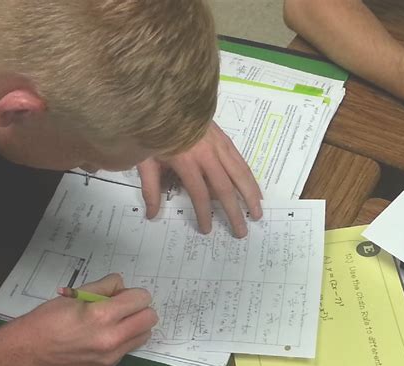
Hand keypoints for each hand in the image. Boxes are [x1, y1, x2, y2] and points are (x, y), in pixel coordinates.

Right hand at [15, 274, 157, 365]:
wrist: (32, 349)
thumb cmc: (51, 318)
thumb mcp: (78, 293)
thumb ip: (107, 286)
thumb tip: (123, 286)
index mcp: (103, 315)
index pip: (141, 299)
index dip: (133, 292)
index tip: (121, 294)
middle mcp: (112, 338)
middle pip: (150, 318)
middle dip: (140, 307)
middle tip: (122, 305)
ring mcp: (112, 354)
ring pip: (146, 333)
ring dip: (137, 323)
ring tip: (116, 319)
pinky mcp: (110, 365)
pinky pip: (132, 345)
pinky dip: (127, 336)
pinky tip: (108, 332)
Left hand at [137, 121, 262, 237]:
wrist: (167, 96)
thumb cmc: (153, 129)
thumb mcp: (145, 159)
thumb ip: (150, 188)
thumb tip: (152, 215)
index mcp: (186, 159)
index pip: (198, 193)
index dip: (203, 213)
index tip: (207, 229)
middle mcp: (207, 153)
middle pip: (224, 187)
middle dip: (234, 211)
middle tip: (241, 232)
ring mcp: (219, 145)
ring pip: (239, 173)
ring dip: (250, 195)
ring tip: (257, 213)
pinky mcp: (225, 139)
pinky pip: (241, 161)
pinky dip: (250, 178)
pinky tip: (256, 190)